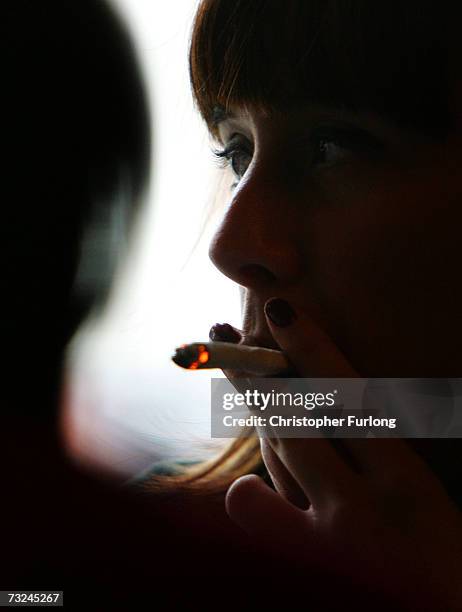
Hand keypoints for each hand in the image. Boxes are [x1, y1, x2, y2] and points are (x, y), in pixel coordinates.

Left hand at [225, 298, 461, 607]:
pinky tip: (245, 488)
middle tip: (224, 336)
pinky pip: (258, 513)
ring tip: (232, 372)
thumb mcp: (422, 503)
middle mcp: (369, 505)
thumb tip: (339, 412)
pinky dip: (248, 495)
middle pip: (300, 416)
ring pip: (279, 453)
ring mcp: (331, 540)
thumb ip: (381, 460)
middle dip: (258, 370)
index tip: (282, 313)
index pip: (353, 398)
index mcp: (408, 483)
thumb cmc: (440, 565)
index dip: (314, 349)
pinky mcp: (306, 566)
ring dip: (254, 411)